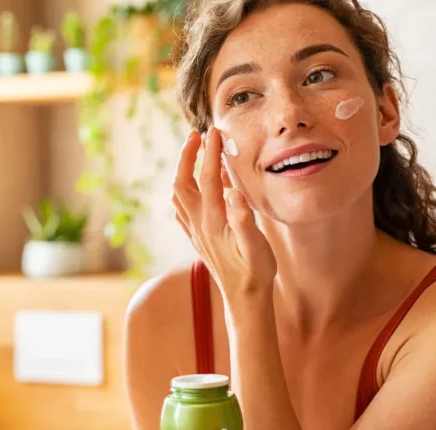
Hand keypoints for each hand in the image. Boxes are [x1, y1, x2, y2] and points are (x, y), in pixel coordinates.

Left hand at [172, 128, 276, 299]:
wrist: (244, 301)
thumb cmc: (256, 273)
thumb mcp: (257, 248)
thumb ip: (244, 220)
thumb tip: (233, 193)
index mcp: (214, 221)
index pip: (208, 178)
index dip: (210, 152)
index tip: (215, 131)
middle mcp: (199, 224)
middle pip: (183, 182)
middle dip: (186, 155)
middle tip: (196, 135)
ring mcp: (195, 232)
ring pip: (179, 195)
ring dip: (183, 171)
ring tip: (193, 154)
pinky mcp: (197, 239)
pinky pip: (182, 209)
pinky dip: (184, 191)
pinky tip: (193, 188)